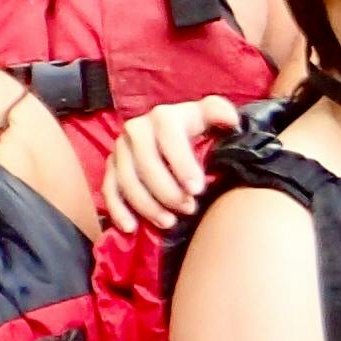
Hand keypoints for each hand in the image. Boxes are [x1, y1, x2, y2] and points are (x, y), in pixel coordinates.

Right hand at [98, 98, 239, 233]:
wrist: (169, 134)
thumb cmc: (193, 128)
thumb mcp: (207, 117)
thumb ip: (219, 113)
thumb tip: (231, 120)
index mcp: (163, 116)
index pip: (169, 137)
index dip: (182, 163)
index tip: (197, 189)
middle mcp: (137, 129)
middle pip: (146, 164)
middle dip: (168, 191)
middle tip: (189, 209)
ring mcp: (120, 149)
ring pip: (127, 180)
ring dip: (147, 205)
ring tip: (169, 222)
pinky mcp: (110, 167)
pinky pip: (109, 190)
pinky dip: (118, 210)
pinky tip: (131, 227)